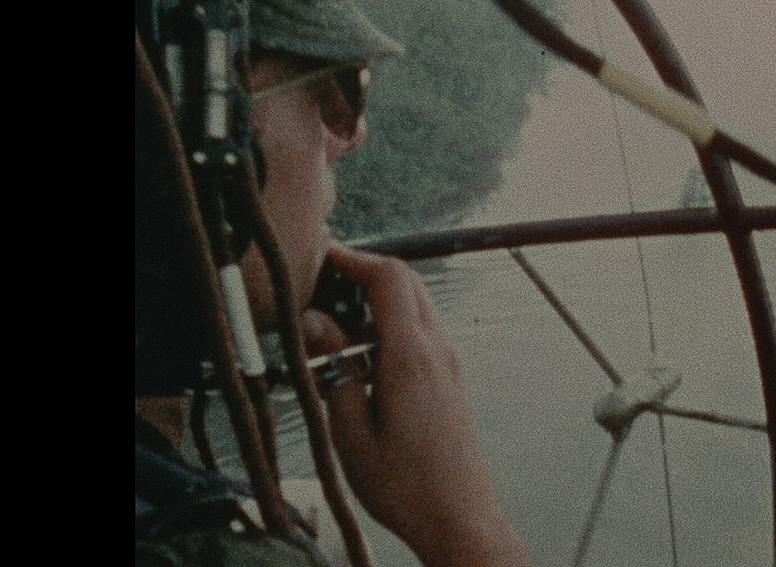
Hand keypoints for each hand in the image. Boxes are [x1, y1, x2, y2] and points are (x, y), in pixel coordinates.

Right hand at [303, 244, 528, 566]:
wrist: (459, 517)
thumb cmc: (406, 487)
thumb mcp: (350, 435)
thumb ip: (334, 372)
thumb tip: (316, 324)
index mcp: (411, 358)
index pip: (389, 278)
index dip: (353, 258)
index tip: (321, 257)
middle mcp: (437, 350)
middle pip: (406, 281)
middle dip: (364, 271)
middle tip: (322, 285)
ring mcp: (449, 362)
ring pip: (415, 303)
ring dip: (378, 299)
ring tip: (334, 323)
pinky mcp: (450, 376)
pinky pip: (422, 329)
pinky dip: (392, 323)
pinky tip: (361, 351)